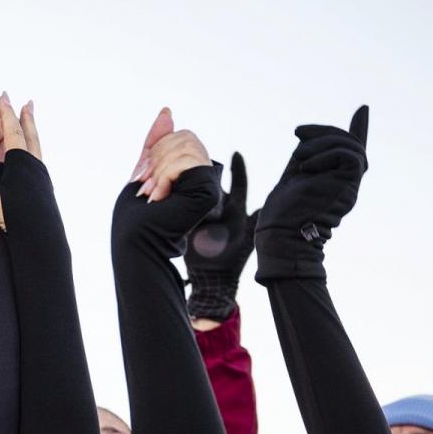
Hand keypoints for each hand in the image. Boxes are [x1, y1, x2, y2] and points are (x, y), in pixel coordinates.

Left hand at [112, 109, 219, 256]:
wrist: (138, 241)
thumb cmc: (136, 216)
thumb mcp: (145, 169)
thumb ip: (157, 143)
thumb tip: (167, 112)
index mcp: (189, 170)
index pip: (177, 136)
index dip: (155, 152)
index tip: (142, 179)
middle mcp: (202, 174)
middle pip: (183, 136)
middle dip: (157, 159)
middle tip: (147, 188)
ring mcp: (207, 182)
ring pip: (185, 146)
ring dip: (159, 170)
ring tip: (153, 195)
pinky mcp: (208, 189)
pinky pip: (185, 160)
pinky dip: (165, 176)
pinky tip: (161, 197)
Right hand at [185, 153, 255, 321]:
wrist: (211, 281)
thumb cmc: (232, 263)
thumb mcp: (246, 239)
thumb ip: (254, 221)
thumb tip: (265, 206)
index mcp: (236, 210)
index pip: (238, 183)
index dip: (237, 168)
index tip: (236, 153)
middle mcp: (220, 210)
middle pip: (212, 181)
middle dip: (204, 169)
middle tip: (196, 158)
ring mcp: (203, 215)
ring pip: (195, 190)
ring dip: (187, 180)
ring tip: (179, 170)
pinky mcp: (188, 223)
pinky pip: (183, 204)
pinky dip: (176, 195)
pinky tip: (167, 186)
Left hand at [254, 105, 370, 283]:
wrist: (280, 236)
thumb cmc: (280, 216)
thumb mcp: (292, 176)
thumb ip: (305, 157)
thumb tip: (305, 136)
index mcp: (333, 181)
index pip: (350, 151)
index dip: (358, 129)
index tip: (363, 110)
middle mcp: (346, 184)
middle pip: (350, 144)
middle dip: (324, 131)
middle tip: (297, 132)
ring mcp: (349, 186)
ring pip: (351, 147)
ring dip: (321, 142)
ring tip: (298, 157)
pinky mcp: (348, 187)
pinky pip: (349, 156)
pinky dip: (326, 154)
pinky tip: (306, 167)